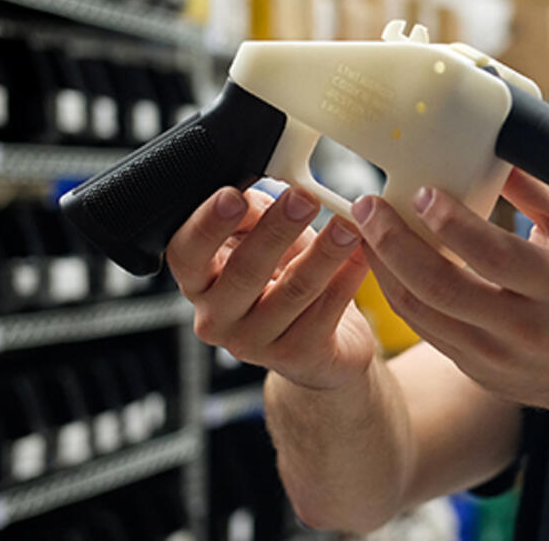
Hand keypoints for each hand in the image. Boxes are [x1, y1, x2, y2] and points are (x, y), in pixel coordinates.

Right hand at [165, 186, 375, 390]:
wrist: (318, 345)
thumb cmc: (284, 280)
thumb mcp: (264, 240)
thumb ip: (253, 214)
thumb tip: (252, 191)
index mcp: (199, 282)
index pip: (185, 252)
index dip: (207, 224)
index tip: (234, 196)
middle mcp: (217, 318)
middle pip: (244, 271)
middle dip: (277, 230)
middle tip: (304, 199)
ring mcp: (255, 343)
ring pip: (292, 292)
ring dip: (323, 253)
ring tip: (347, 226)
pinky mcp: (297, 356)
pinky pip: (326, 312)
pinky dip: (347, 278)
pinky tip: (363, 255)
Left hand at [351, 171, 548, 414]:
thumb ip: (538, 190)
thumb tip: (492, 148)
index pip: (494, 255)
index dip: (451, 223)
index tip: (421, 191)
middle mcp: (527, 326)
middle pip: (442, 288)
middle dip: (394, 243)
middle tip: (367, 205)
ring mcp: (496, 355)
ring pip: (421, 312)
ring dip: (383, 267)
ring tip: (363, 227)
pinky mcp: (474, 369)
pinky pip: (423, 329)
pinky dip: (396, 291)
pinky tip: (383, 260)